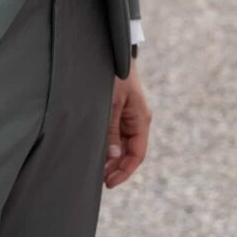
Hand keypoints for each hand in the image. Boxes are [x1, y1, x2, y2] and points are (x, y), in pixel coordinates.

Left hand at [104, 61, 151, 188]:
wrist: (114, 53)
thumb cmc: (114, 76)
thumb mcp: (111, 103)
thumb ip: (111, 130)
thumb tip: (113, 157)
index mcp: (140, 119)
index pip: (137, 154)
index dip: (124, 171)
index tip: (109, 183)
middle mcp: (137, 121)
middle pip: (130, 152)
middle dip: (116, 167)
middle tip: (98, 179)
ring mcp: (129, 116)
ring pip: (122, 145)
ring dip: (111, 158)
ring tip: (95, 168)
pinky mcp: (120, 112)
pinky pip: (117, 134)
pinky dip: (109, 145)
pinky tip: (98, 151)